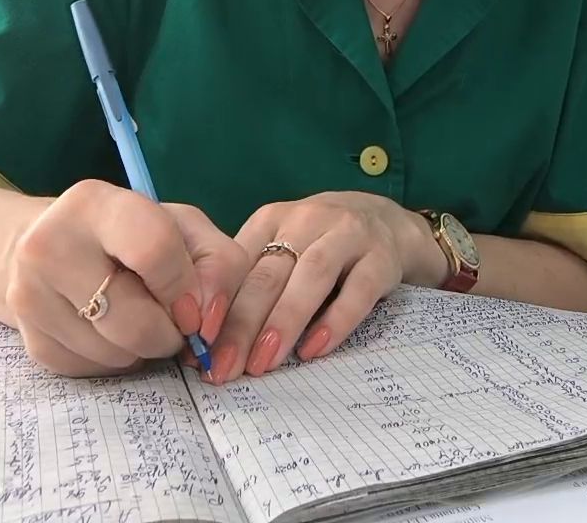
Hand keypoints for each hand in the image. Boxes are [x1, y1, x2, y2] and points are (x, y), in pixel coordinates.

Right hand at [6, 179, 249, 377]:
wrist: (53, 245)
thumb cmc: (132, 232)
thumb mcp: (184, 227)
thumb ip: (217, 263)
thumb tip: (208, 319)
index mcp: (94, 203)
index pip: (154, 250)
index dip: (186, 288)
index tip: (195, 306)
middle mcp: (50, 245)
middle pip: (134, 321)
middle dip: (169, 333)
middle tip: (174, 324)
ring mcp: (30, 296)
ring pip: (115, 354)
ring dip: (144, 350)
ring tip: (140, 318)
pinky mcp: (30, 341)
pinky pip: (92, 372)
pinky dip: (116, 362)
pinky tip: (113, 332)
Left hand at [208, 191, 446, 383]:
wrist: (389, 222)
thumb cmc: (321, 245)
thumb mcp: (283, 250)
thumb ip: (250, 285)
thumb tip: (204, 343)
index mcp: (272, 220)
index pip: (237, 264)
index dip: (214, 307)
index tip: (197, 350)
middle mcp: (307, 220)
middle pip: (269, 272)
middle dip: (242, 323)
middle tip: (223, 367)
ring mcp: (348, 235)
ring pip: (311, 274)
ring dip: (284, 320)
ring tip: (263, 363)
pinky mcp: (382, 257)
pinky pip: (359, 289)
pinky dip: (336, 320)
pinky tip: (314, 349)